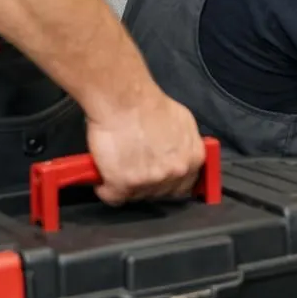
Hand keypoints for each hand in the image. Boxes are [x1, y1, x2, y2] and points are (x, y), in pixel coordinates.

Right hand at [86, 91, 207, 205]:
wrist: (125, 100)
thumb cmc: (150, 105)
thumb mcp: (184, 122)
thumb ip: (186, 145)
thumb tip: (181, 154)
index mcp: (192, 159)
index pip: (184, 186)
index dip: (168, 181)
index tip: (157, 176)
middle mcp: (174, 173)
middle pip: (160, 193)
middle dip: (147, 183)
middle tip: (135, 167)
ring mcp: (149, 181)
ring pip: (137, 196)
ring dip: (127, 185)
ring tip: (119, 166)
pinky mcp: (123, 185)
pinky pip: (113, 197)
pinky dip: (106, 189)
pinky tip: (104, 178)